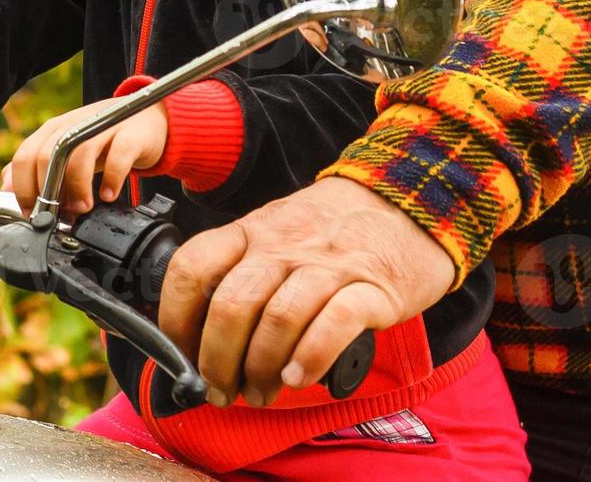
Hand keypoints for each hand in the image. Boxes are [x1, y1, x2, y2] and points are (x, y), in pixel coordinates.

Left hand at [3, 97, 165, 217]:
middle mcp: (75, 126)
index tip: (31, 213)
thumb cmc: (104, 141)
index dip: (23, 188)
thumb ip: (36, 168)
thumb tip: (5, 187)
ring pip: (79, 155)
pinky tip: (109, 195)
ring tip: (83, 207)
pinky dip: (112, 179)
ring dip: (77, 188)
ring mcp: (103, 128)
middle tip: (57, 214)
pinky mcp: (130, 135)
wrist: (147, 122)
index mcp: (54, 131)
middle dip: (47, 191)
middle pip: (47, 156)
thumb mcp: (66, 151)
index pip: (25, 156)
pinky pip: (119, 156)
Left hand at [157, 178, 456, 408]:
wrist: (415, 198)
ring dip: (261, 369)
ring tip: (261, 393)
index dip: (175, 319)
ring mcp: (329, 264)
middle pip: (231, 305)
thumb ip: (243, 272)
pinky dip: (310, 359)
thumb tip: (201, 335)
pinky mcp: (373, 287)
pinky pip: (333, 323)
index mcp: (251, 232)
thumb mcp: (278, 233)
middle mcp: (284, 246)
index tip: (180, 356)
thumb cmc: (338, 229)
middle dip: (218, 362)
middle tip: (222, 391)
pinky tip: (298, 379)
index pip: (192, 268)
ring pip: (277, 319)